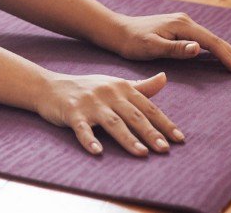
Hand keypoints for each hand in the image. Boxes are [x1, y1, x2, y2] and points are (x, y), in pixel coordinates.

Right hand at [35, 71, 181, 156]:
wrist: (51, 87)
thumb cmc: (87, 88)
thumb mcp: (115, 84)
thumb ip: (141, 86)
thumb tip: (165, 77)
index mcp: (121, 88)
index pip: (147, 107)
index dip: (164, 123)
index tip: (179, 139)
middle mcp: (108, 93)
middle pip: (133, 115)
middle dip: (150, 132)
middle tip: (165, 149)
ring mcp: (90, 103)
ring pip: (112, 122)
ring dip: (128, 138)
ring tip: (142, 153)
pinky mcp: (72, 113)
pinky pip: (82, 128)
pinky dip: (90, 139)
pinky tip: (98, 151)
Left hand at [103, 12, 230, 72]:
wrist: (118, 31)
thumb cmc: (133, 43)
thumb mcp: (152, 47)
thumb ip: (175, 49)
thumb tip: (198, 48)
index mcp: (182, 25)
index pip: (210, 43)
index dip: (226, 56)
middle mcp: (185, 21)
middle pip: (215, 39)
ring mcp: (183, 23)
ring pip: (210, 38)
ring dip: (227, 49)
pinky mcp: (179, 28)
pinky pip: (203, 39)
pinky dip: (215, 46)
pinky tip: (220, 51)